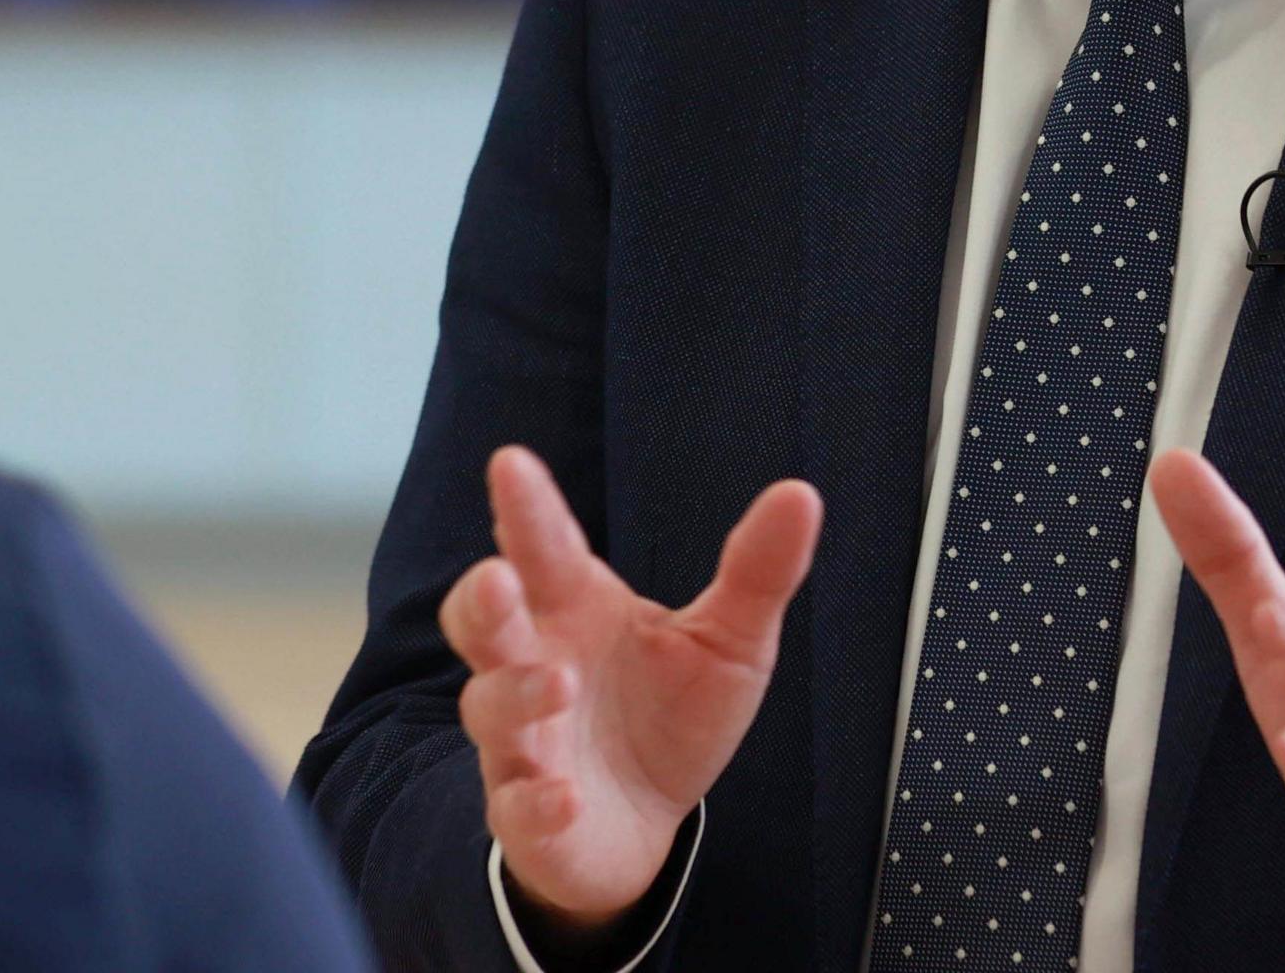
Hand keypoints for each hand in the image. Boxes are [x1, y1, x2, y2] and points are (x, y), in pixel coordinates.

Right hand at [439, 446, 821, 931]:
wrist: (647, 821)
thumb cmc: (672, 714)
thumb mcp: (730, 641)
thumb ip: (757, 571)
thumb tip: (800, 494)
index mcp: (577, 609)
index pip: (544, 550)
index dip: (526, 510)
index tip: (512, 464)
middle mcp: (536, 665)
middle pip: (485, 622)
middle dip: (484, 600)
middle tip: (499, 577)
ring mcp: (525, 741)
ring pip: (492, 710)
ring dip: (517, 696)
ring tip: (558, 685)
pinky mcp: (529, 814)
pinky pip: (517, 807)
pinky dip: (534, 802)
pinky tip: (561, 796)